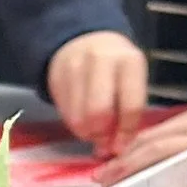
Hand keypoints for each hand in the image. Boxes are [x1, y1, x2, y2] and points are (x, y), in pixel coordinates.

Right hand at [44, 29, 151, 146]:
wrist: (82, 39)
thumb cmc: (115, 67)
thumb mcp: (131, 79)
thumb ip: (128, 109)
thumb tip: (117, 147)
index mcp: (129, 62)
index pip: (130, 105)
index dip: (125, 133)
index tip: (121, 148)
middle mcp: (102, 61)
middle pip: (99, 112)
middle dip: (101, 134)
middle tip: (103, 142)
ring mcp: (75, 67)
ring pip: (78, 117)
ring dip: (86, 133)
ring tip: (93, 131)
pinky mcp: (55, 77)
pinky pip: (64, 114)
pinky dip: (74, 124)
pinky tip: (81, 119)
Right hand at [92, 99, 186, 185]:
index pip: (155, 150)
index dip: (128, 166)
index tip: (108, 181)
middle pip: (151, 139)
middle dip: (124, 159)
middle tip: (102, 177)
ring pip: (158, 132)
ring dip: (134, 150)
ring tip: (115, 167)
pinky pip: (171, 128)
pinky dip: (152, 143)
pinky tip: (142, 155)